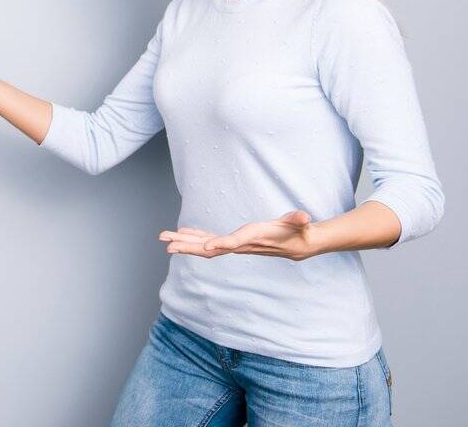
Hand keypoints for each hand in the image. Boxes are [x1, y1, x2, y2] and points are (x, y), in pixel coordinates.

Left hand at [158, 210, 322, 260]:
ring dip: (184, 242)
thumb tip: (305, 218)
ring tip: (163, 238)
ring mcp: (235, 245)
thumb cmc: (298, 231)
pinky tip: (182, 233)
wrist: (299, 245)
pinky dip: (194, 237)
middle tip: (166, 244)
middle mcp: (240, 245)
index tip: (206, 247)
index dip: (221, 244)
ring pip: (205, 246)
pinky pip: (209, 240)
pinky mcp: (233, 242)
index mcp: (253, 239)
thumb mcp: (300, 224)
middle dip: (188, 247)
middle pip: (210, 249)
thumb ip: (299, 220)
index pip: (234, 243)